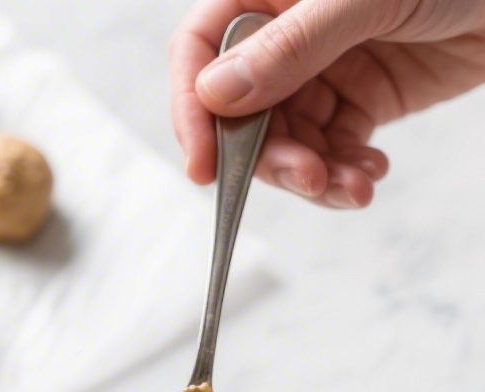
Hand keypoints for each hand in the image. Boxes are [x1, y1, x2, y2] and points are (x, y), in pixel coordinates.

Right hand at [170, 0, 484, 207]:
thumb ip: (291, 47)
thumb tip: (218, 93)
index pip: (201, 49)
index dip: (193, 109)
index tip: (204, 168)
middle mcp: (287, 31)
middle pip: (244, 113)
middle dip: (271, 158)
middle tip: (309, 180)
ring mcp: (323, 68)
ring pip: (288, 142)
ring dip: (315, 176)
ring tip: (353, 188)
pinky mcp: (360, 100)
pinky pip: (332, 151)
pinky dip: (345, 173)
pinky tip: (370, 173)